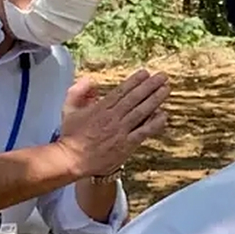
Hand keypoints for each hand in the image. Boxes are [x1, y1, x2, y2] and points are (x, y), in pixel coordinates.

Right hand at [56, 69, 170, 178]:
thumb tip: (90, 80)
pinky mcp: (126, 145)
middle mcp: (112, 118)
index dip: (135, 81)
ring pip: (141, 112)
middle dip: (150, 86)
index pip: (121, 92)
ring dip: (155, 99)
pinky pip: (144, 132)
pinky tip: (163, 115)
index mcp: (100, 109)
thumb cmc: (72, 137)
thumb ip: (77, 92)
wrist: (72, 160)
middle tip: (162, 76)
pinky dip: (155, 123)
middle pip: (134, 98)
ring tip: (166, 89)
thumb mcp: (68, 110)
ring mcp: (120, 132)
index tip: (145, 73)